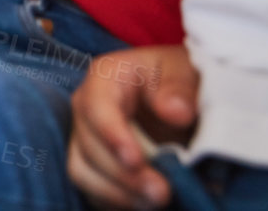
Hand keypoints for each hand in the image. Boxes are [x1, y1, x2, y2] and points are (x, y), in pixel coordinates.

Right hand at [68, 44, 199, 208]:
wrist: (174, 96)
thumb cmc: (175, 77)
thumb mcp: (183, 70)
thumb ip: (179, 88)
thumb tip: (176, 112)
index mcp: (105, 78)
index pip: (97, 107)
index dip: (112, 136)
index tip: (136, 161)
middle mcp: (86, 108)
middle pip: (89, 146)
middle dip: (123, 174)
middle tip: (162, 192)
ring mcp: (86, 138)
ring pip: (84, 172)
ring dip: (118, 193)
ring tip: (156, 203)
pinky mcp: (93, 164)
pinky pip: (94, 190)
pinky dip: (118, 202)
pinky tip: (146, 205)